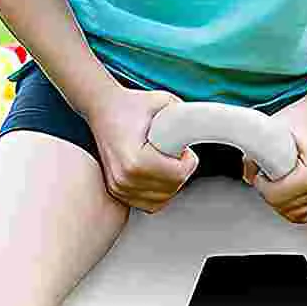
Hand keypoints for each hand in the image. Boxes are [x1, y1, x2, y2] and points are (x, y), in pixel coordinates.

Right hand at [87, 86, 197, 212]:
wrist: (102, 108)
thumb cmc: (130, 104)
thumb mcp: (163, 101)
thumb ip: (186, 114)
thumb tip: (204, 125)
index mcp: (135, 160)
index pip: (178, 175)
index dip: (188, 161)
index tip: (185, 150)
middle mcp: (124, 178)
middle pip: (172, 189)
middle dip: (181, 171)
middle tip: (176, 152)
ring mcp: (118, 187)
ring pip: (161, 200)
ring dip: (171, 183)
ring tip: (165, 162)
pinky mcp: (116, 191)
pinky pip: (148, 204)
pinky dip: (158, 193)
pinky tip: (157, 174)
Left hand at [246, 92, 306, 226]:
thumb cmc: (305, 116)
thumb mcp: (274, 128)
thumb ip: (254, 151)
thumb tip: (247, 175)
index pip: (276, 197)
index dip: (260, 184)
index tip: (260, 170)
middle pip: (284, 209)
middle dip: (269, 193)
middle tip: (266, 173)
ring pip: (295, 215)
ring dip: (280, 201)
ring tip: (277, 179)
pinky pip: (306, 213)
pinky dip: (293, 205)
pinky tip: (287, 188)